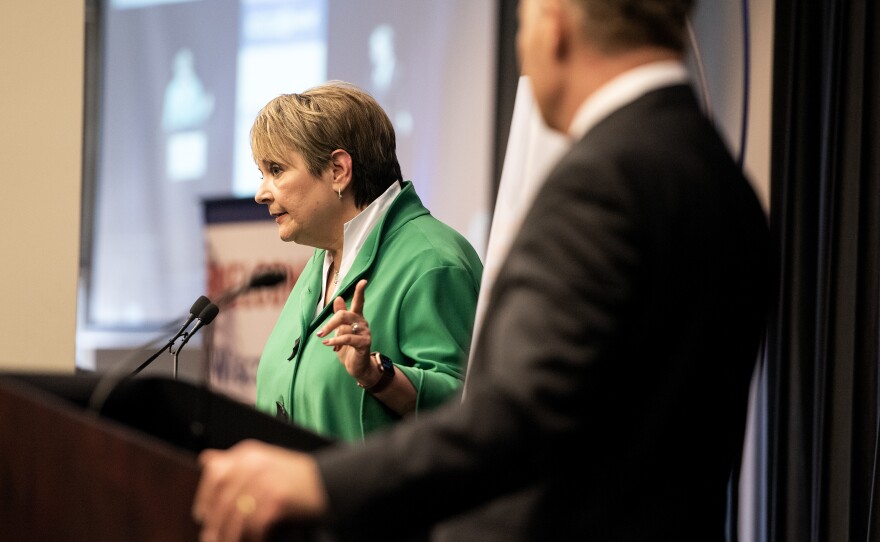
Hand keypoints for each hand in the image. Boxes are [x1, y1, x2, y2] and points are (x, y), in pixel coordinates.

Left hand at [192, 440, 326, 541]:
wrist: (329, 483)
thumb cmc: (296, 477)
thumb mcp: (265, 461)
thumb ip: (236, 462)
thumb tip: (206, 459)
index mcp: (249, 453)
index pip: (215, 474)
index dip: (205, 497)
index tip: (203, 516)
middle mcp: (255, 464)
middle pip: (223, 499)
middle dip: (216, 523)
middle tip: (212, 537)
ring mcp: (266, 481)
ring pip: (237, 515)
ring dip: (230, 535)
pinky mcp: (277, 499)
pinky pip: (255, 524)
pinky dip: (252, 536)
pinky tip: (255, 539)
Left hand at [316, 279, 373, 381]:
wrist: (358, 367)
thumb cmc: (349, 348)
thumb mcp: (341, 330)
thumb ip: (340, 315)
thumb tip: (338, 297)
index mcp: (357, 318)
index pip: (359, 302)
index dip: (360, 291)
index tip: (363, 281)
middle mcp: (362, 323)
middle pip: (344, 314)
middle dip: (330, 322)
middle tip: (320, 333)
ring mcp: (365, 333)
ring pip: (345, 326)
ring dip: (331, 334)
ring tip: (323, 340)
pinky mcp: (364, 343)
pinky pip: (348, 338)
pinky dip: (336, 341)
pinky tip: (328, 344)